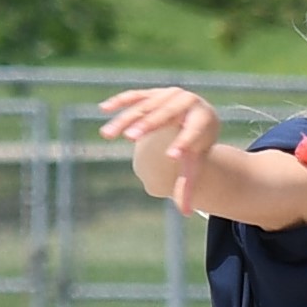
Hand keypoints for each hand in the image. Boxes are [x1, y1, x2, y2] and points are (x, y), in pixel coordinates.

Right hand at [98, 87, 221, 213]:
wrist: (200, 116)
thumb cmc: (197, 144)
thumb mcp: (196, 162)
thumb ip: (188, 185)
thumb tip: (186, 214)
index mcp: (202, 120)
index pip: (193, 132)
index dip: (183, 143)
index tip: (172, 156)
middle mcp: (187, 101)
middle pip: (166, 115)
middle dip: (147, 125)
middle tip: (130, 138)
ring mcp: (169, 94)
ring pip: (145, 106)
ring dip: (125, 119)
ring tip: (107, 135)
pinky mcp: (154, 92)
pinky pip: (135, 96)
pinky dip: (119, 102)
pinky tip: (103, 109)